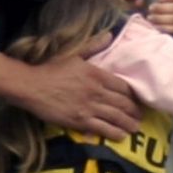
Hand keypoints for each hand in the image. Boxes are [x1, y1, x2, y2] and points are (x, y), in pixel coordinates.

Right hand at [13, 55, 139, 138]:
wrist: (32, 86)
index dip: (133, 95)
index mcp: (97, 74)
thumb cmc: (51, 68)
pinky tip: (122, 136)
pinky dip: (115, 133)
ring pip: (116, 117)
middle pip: (123, 103)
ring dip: (129, 124)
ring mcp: (89, 107)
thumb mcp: (74, 53)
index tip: (138, 100)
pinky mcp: (80, 121)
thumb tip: (109, 35)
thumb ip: (93, 45)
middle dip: (134, 111)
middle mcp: (96, 91)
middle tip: (140, 116)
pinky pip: (102, 128)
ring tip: (135, 128)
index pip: (123, 86)